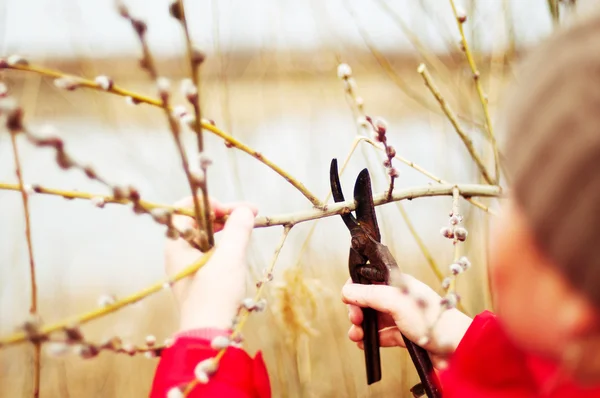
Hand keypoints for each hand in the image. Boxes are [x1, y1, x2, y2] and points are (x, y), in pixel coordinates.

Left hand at [166, 197, 257, 330]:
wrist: (208, 335)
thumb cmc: (214, 295)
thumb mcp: (230, 257)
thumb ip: (238, 229)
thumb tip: (245, 210)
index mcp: (176, 243)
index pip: (186, 207)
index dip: (210, 202)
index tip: (233, 209)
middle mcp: (177, 252)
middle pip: (197, 220)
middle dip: (224, 213)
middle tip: (249, 214)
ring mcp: (186, 266)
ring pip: (205, 235)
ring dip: (226, 228)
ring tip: (248, 228)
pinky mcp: (196, 278)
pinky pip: (209, 251)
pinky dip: (224, 244)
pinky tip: (239, 247)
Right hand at [341, 275, 472, 367]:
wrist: (456, 347)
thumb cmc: (432, 320)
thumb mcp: (395, 302)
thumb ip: (369, 294)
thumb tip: (347, 291)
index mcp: (397, 283)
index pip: (368, 279)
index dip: (355, 288)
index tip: (348, 300)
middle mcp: (398, 298)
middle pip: (368, 300)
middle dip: (356, 310)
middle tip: (355, 321)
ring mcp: (401, 317)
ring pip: (373, 319)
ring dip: (361, 327)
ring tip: (356, 336)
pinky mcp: (404, 335)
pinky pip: (382, 335)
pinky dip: (371, 339)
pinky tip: (365, 345)